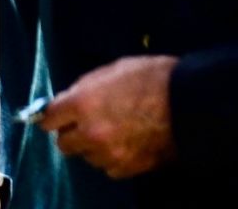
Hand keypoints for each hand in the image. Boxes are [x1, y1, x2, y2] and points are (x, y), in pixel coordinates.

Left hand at [38, 55, 177, 178]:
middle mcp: (90, 132)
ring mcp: (109, 153)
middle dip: (70, 134)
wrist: (188, 102)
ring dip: (92, 147)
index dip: (53, 116)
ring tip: (111, 133)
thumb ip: (84, 88)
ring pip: (87, 157)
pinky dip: (112, 159)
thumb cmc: (151, 77)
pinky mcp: (128, 168)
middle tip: (84, 124)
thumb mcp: (111, 70)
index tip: (58, 116)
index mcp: (82, 103)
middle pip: (63, 144)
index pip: (49, 119)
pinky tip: (125, 145)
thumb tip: (68, 99)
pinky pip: (108, 168)